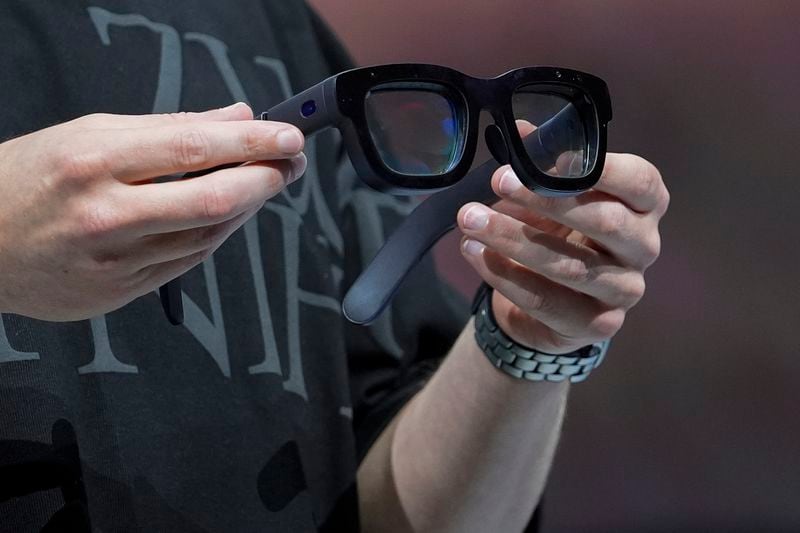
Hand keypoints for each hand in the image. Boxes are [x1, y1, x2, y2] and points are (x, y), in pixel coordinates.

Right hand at [0, 102, 305, 320]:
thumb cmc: (26, 181)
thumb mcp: (88, 133)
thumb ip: (168, 126)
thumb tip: (233, 116)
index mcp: (94, 162)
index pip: (195, 148)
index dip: (252, 142)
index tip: (287, 136)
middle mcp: (107, 215)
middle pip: (214, 200)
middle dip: (266, 179)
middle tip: (290, 163)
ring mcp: (116, 261)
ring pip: (208, 235)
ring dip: (248, 207)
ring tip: (264, 181)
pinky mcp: (121, 292)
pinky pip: (189, 261)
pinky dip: (217, 234)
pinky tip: (230, 214)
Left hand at [457, 143, 667, 353]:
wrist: (549, 301)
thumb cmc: (559, 231)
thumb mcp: (551, 192)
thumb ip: (542, 160)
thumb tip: (520, 129)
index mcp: (645, 204)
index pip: (640, 180)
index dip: (601, 168)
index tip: (544, 157)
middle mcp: (644, 247)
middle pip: (606, 222)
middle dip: (545, 199)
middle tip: (497, 182)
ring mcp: (625, 290)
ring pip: (571, 266)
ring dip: (513, 239)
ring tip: (470, 219)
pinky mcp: (598, 325)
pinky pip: (547, 301)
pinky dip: (505, 276)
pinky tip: (474, 253)